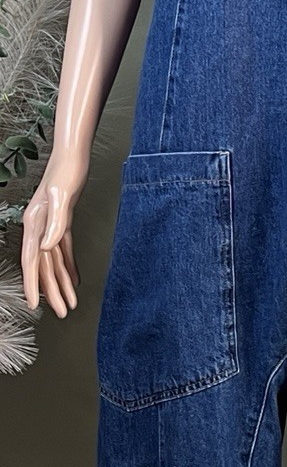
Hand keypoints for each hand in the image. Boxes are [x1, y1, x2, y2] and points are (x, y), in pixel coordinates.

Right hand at [21, 157, 86, 317]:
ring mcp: (50, 225)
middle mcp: (40, 227)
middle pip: (44, 266)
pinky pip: (64, 250)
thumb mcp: (62, 197)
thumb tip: (47, 247)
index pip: (32, 260)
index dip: (32, 283)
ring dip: (62, 283)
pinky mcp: (63, 221)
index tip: (35, 304)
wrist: (73, 153)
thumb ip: (55, 223)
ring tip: (70, 303)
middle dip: (52, 291)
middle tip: (62, 312)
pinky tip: (74, 279)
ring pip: (54, 261)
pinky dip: (69, 266)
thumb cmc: (67, 171)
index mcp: (35, 223)